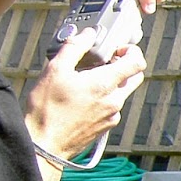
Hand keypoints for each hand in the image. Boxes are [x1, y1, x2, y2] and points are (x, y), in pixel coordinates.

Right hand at [23, 30, 146, 159]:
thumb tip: (87, 35)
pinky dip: (105, 97)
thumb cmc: (47, 109)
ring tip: (88, 78)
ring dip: (112, 81)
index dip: (132, 51)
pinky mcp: (106, 126)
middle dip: (126, 65)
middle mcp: (114, 101)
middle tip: (106, 60)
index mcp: (105, 84)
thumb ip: (74, 48)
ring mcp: (112, 115)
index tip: (118, 48)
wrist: (44, 144)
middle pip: (135, 77)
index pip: (136, 63)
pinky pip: (113, 107)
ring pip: (123, 92)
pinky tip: (84, 96)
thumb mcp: (55, 70)